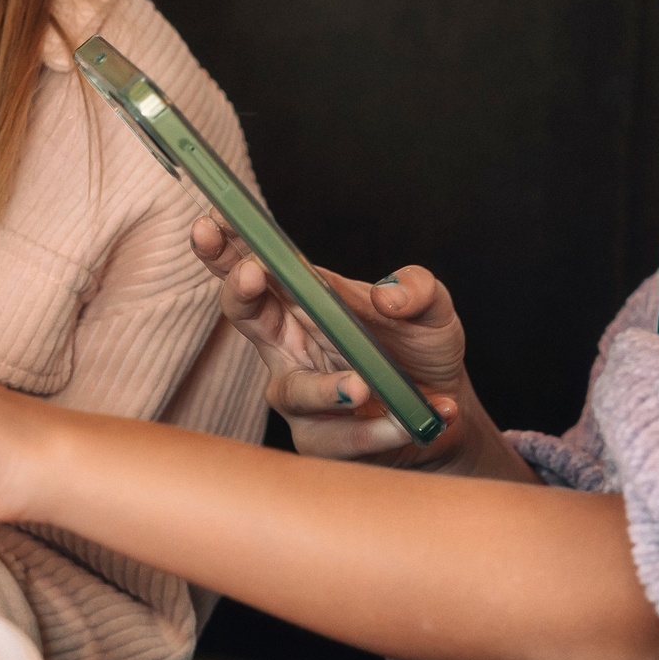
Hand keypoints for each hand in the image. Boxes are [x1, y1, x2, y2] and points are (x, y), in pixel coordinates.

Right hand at [192, 217, 495, 471]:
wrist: (445, 410)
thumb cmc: (421, 351)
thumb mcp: (434, 309)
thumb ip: (417, 289)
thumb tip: (387, 295)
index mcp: (305, 301)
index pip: (258, 264)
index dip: (228, 243)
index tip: (212, 219)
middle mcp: (291, 344)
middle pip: (245, 313)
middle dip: (239, 290)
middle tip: (251, 273)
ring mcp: (300, 394)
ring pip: (290, 391)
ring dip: (324, 389)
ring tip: (362, 386)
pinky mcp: (320, 440)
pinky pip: (336, 439)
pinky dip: (376, 431)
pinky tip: (408, 422)